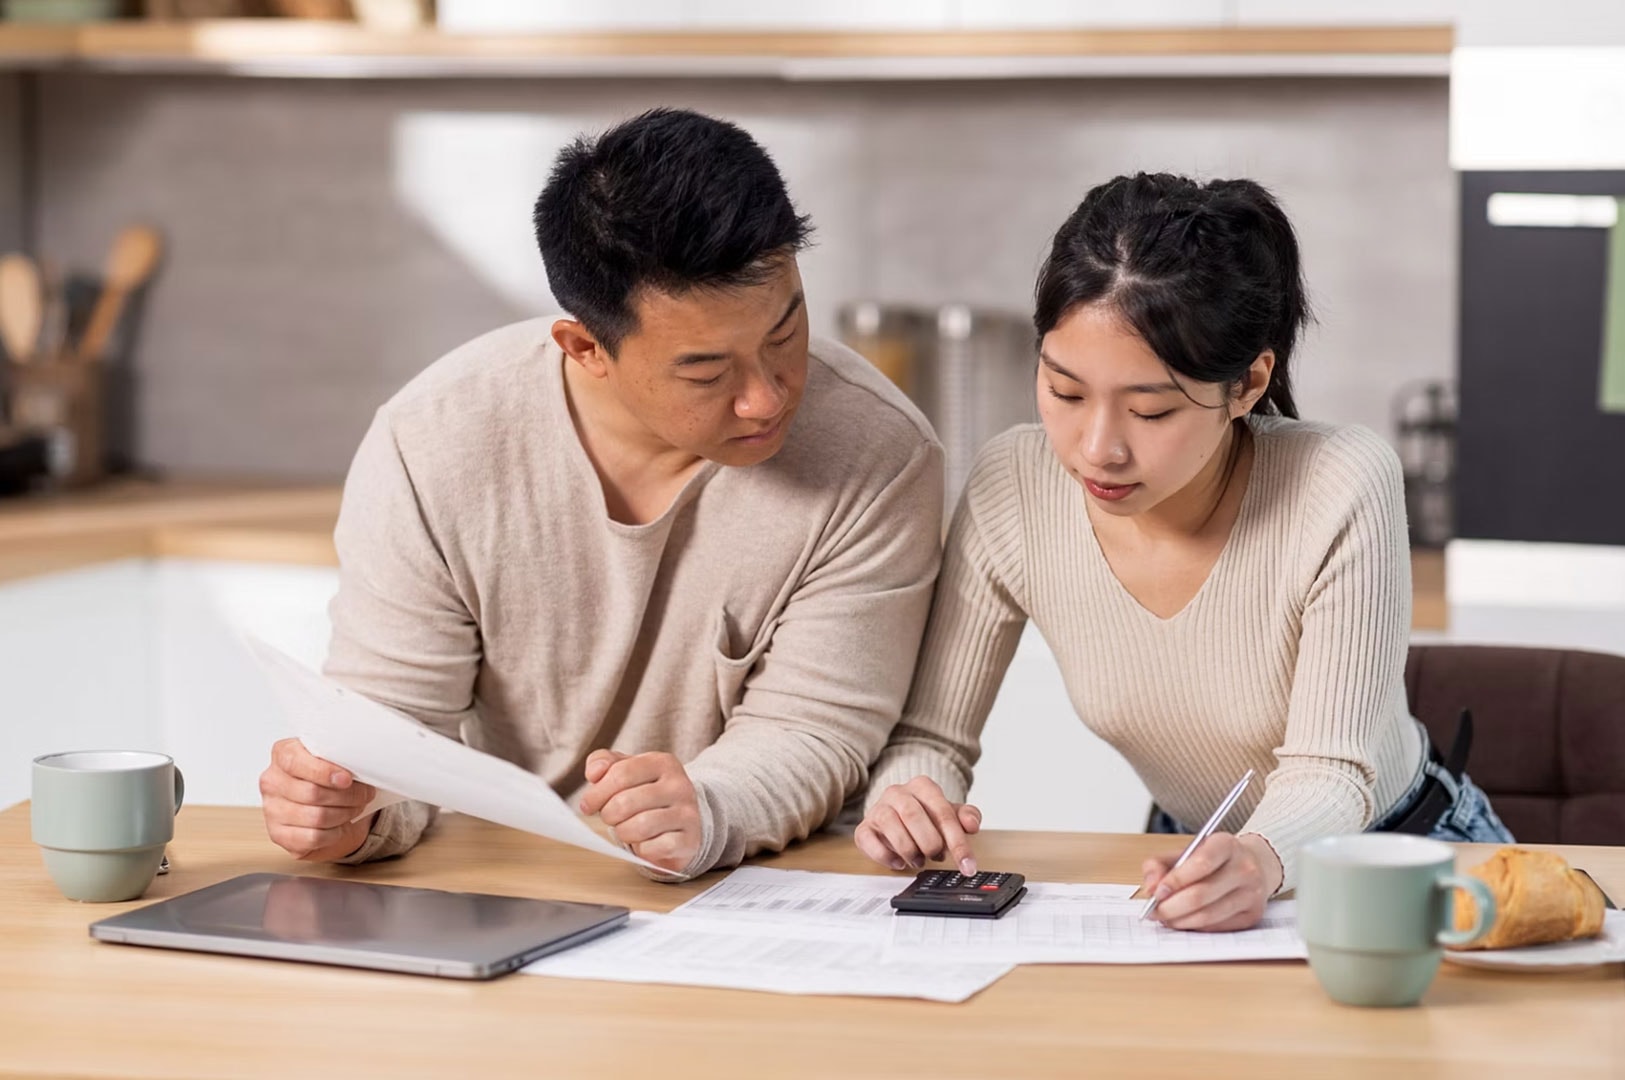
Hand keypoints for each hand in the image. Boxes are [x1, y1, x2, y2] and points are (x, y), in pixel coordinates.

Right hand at [259, 737, 377, 861]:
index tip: (347, 779)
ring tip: (355, 808)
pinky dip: (334, 833)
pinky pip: (313, 837)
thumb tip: (361, 766)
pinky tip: (339, 826)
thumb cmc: (330, 776)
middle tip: (365, 794)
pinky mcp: (278, 835)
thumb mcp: (335, 758)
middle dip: (347, 796)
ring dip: (344, 814)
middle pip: (312, 793)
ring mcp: (272, 810)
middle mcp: (272, 782)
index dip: (324, 772)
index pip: (295, 762)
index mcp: (283, 754)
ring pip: (316, 817)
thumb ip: (340, 757)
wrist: (326, 803)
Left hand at [578, 750, 702, 874]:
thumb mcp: (626, 770)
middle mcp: (679, 785)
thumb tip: (593, 773)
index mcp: (662, 763)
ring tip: (625, 829)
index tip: (588, 805)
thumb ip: (604, 762)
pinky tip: (644, 843)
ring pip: (639, 827)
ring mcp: (687, 813)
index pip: (621, 774)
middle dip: (608, 815)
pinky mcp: (689, 841)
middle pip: (625, 802)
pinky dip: (641, 850)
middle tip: (610, 818)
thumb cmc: (646, 794)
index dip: (597, 793)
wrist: (682, 822)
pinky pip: (653, 849)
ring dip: (623, 833)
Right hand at [855, 775, 981, 874]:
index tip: (967, 866)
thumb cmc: (926, 817)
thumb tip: (972, 825)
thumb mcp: (950, 814)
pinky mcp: (863, 829)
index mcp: (922, 786)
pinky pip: (870, 842)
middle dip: (930, 842)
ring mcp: (878, 810)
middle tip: (937, 856)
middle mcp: (897, 793)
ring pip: (891, 826)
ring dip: (909, 850)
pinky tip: (899, 862)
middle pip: (913, 815)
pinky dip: (887, 857)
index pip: (942, 812)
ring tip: (919, 860)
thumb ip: (966, 816)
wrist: (898, 817)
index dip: (957, 842)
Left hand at [1139, 832, 1283, 931]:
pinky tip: (1183, 921)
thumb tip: (1150, 888)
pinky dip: (1194, 927)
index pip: (1201, 863)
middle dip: (1170, 907)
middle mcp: (1244, 868)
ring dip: (1179, 921)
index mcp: (1226, 845)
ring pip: (1208, 916)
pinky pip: (1216, 927)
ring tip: (1165, 918)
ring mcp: (1251, 894)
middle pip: (1201, 895)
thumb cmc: (1213, 859)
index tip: (1157, 892)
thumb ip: (1160, 864)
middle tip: (1153, 911)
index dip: (1175, 881)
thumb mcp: (1185, 851)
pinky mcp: (1252, 915)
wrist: (1252, 865)